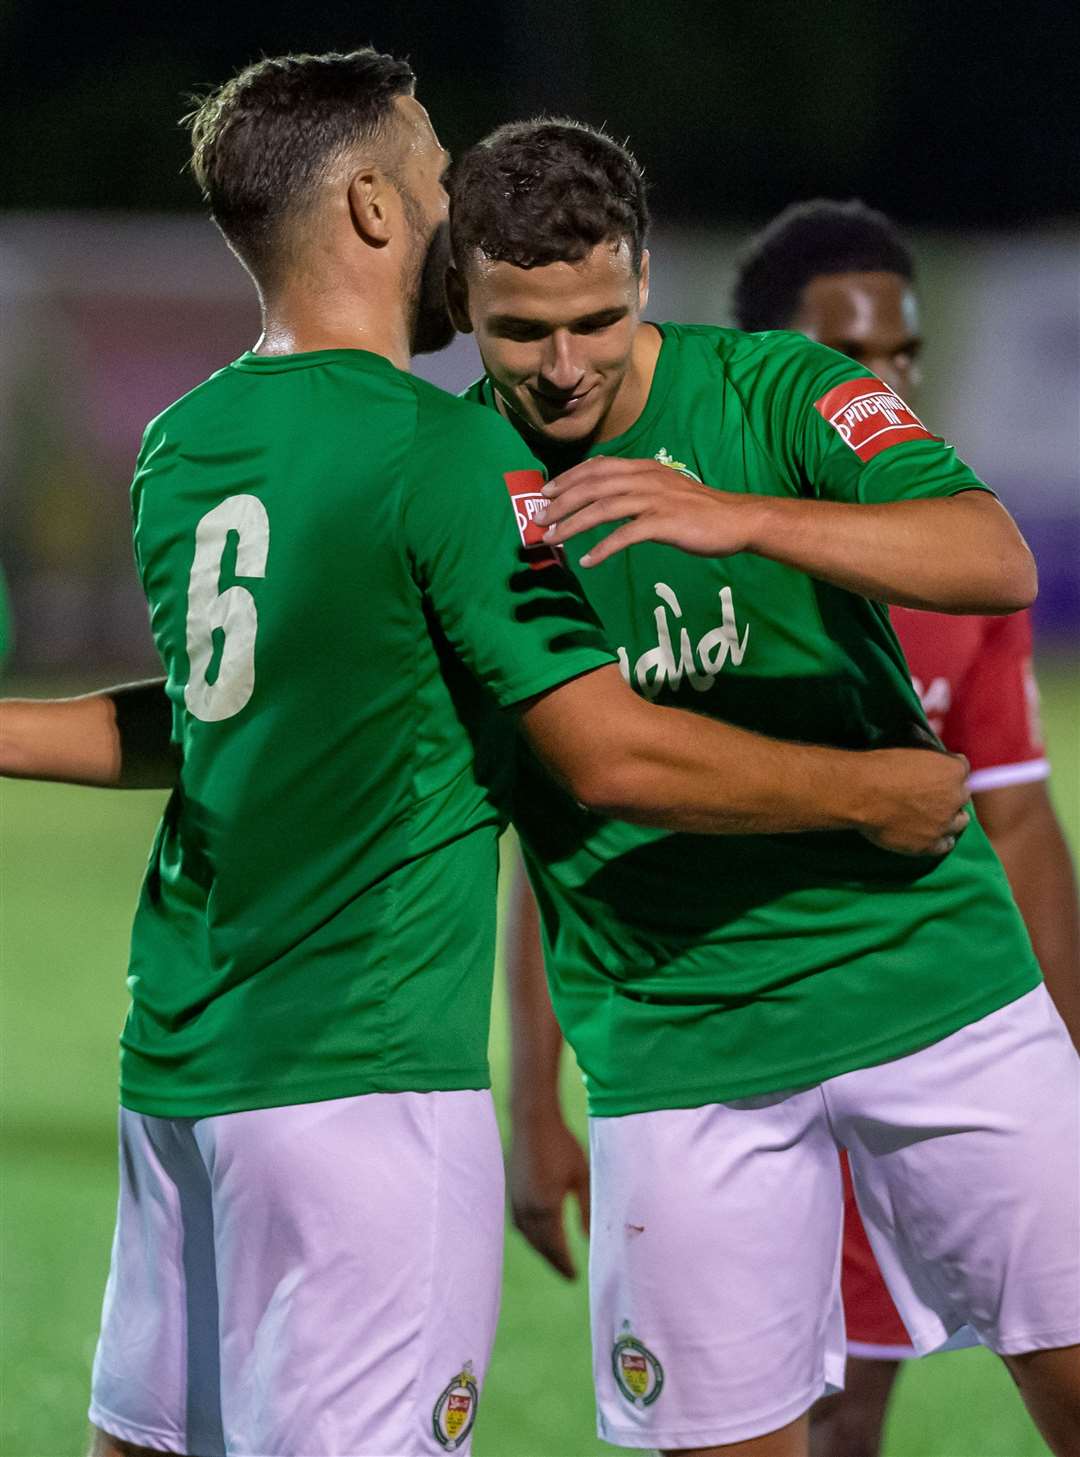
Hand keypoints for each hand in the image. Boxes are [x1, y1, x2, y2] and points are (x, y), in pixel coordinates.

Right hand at [508, 1111, 589, 1279]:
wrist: (532, 1120)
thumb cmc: (562, 1145)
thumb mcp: (582, 1177)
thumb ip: (586, 1209)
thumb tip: (589, 1239)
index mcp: (546, 1207)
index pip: (555, 1246)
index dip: (565, 1264)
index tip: (575, 1277)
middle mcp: (527, 1209)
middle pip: (539, 1245)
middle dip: (553, 1261)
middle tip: (566, 1274)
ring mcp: (515, 1200)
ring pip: (527, 1236)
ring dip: (540, 1249)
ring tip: (555, 1257)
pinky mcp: (511, 1191)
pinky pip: (519, 1223)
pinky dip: (530, 1235)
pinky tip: (538, 1233)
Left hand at [537, 457, 759, 566]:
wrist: (736, 520)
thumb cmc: (699, 510)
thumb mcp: (664, 489)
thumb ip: (636, 490)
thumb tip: (605, 499)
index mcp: (643, 469)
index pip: (597, 467)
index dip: (568, 478)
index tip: (545, 492)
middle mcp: (645, 479)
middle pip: (592, 486)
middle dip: (561, 502)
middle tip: (539, 520)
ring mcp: (654, 500)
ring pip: (603, 508)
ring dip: (572, 525)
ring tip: (552, 540)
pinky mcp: (663, 523)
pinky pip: (625, 536)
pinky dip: (603, 548)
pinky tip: (587, 560)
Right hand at [856, 748, 970, 855]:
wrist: (861, 793)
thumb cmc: (881, 767)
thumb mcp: (910, 748)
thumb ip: (928, 754)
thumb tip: (929, 751)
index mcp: (953, 770)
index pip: (962, 767)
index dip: (947, 769)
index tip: (937, 772)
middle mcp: (955, 796)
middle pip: (962, 795)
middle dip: (950, 794)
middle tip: (932, 794)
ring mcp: (944, 823)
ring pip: (960, 822)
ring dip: (951, 817)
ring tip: (935, 817)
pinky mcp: (930, 843)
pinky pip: (945, 844)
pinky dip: (941, 839)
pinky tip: (932, 835)